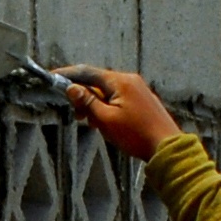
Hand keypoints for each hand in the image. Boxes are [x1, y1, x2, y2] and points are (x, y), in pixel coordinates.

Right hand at [57, 67, 180, 160]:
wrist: (167, 148)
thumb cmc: (137, 135)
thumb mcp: (106, 120)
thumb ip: (88, 102)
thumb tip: (72, 88)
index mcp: (120, 81)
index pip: (88, 72)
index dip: (68, 75)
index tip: (53, 77)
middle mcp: (130, 80)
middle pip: (98, 83)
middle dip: (85, 97)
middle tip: (78, 116)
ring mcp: (139, 90)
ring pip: (109, 93)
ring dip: (97, 106)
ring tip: (96, 125)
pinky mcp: (144, 102)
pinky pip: (120, 100)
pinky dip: (109, 109)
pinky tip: (109, 125)